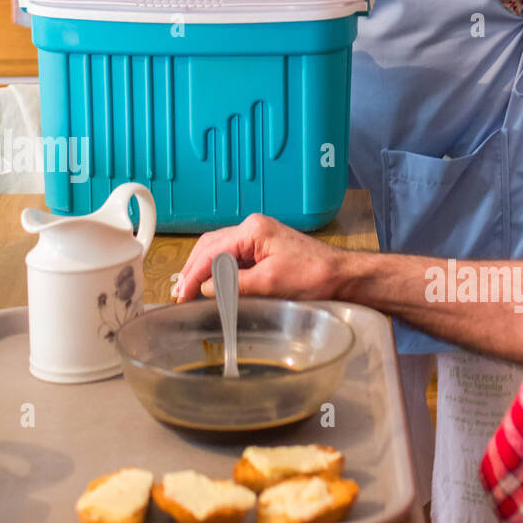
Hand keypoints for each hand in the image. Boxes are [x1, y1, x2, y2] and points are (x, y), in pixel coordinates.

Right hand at [174, 214, 348, 301]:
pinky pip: (233, 258)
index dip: (193, 274)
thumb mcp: (271, 282)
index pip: (211, 251)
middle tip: (180, 293)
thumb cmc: (315, 275)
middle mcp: (253, 228)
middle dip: (193, 270)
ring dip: (204, 270)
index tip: (182, 294)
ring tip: (190, 290)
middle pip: (210, 246)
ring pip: (219, 251)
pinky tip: (213, 284)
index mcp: (252, 230)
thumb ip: (235, 284)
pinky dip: (219, 271)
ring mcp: (259, 238)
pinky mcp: (265, 249)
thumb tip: (207, 288)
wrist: (342, 276)